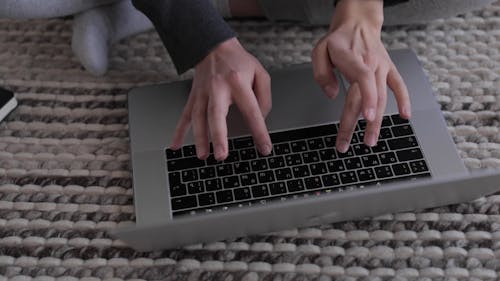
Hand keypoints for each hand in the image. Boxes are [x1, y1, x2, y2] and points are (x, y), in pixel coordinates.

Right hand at [170, 37, 272, 160]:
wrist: (214, 46)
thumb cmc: (239, 62)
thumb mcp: (260, 74)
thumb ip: (264, 98)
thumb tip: (260, 120)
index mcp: (238, 82)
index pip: (251, 111)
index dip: (259, 131)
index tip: (264, 148)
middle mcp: (218, 88)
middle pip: (216, 114)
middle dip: (218, 136)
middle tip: (221, 155)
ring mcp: (203, 93)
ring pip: (198, 118)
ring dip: (199, 138)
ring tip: (203, 156)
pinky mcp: (194, 96)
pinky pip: (185, 116)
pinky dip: (179, 132)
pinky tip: (176, 145)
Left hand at [311, 0, 410, 152]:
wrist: (358, 23)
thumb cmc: (338, 40)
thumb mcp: (319, 51)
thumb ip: (321, 73)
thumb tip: (332, 95)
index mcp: (352, 59)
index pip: (363, 79)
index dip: (367, 99)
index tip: (366, 117)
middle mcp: (370, 64)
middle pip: (368, 98)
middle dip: (361, 124)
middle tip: (352, 144)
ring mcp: (382, 68)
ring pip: (383, 97)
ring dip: (378, 121)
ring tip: (370, 140)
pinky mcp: (389, 69)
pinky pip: (399, 85)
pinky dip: (404, 100)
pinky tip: (405, 116)